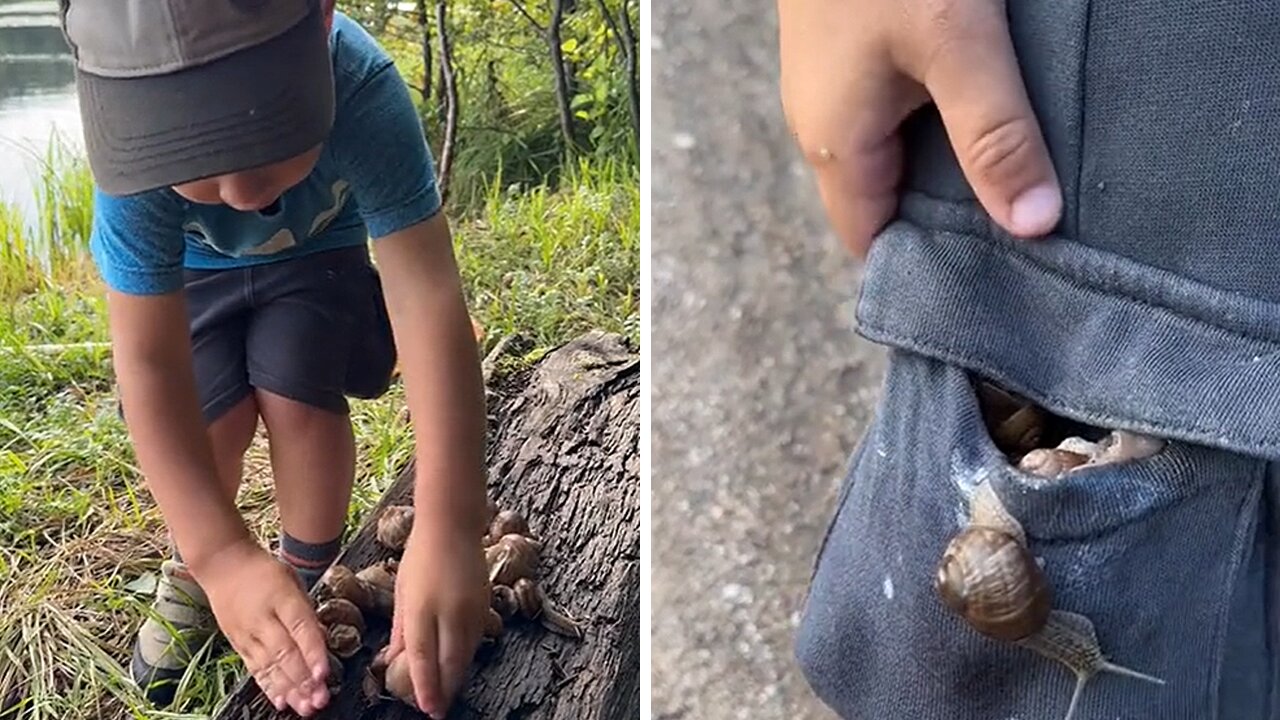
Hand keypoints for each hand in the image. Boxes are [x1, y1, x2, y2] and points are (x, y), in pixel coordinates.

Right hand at [193, 539, 332, 715]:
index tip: (324, 674)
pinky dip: (269, 687)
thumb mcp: (292, 580)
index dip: (312, 653)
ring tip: (305, 707)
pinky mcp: (238, 644)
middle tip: (320, 700)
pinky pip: (256, 669)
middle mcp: (263, 618)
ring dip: (290, 690)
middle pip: (285, 653)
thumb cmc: (264, 571)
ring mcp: (248, 633)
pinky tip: (282, 702)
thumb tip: (322, 640)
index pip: (300, 628)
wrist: (223, 565)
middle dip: (304, 680)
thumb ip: (306, 611)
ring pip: (270, 666)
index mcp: (282, 597)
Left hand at [387, 518, 489, 717]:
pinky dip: (466, 656)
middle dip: (444, 690)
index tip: (426, 708)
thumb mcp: (402, 592)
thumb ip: (400, 629)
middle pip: (450, 663)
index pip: (423, 658)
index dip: (425, 687)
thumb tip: (393, 658)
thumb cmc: (421, 555)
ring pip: (466, 655)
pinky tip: (457, 664)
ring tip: (446, 691)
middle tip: (437, 709)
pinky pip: (476, 640)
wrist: (453, 526)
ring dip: (456, 676)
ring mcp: (471, 610)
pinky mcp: (485, 606)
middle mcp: (449, 612)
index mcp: (422, 608)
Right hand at [778, 0, 1061, 256]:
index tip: (999, 276)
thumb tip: (1034, 226)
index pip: (871, 244)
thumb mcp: (957, 47)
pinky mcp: (850, 50)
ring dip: (951, 163)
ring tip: (1018, 172)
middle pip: (885, 199)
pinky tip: (985, 107)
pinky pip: (893, 109)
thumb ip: (994, 133)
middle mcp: (823, 125)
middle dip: (952, 215)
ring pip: (893, 152)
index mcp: (835, 146)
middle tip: (1028, 229)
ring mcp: (832, 86)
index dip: (928, 264)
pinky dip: (940, 119)